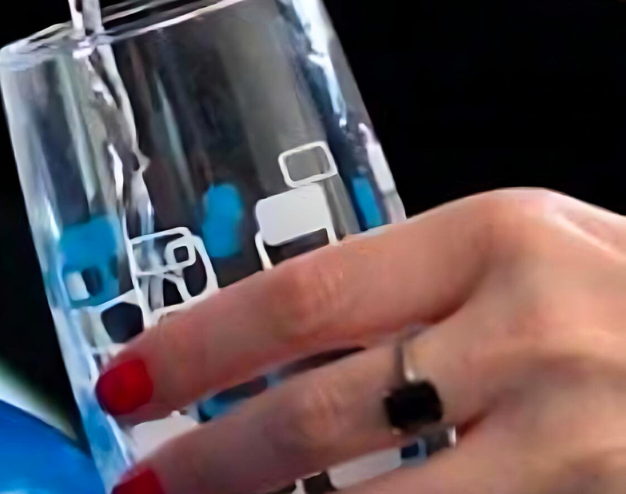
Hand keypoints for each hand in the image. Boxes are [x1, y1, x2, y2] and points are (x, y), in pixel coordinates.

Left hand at [96, 190, 625, 493]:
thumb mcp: (535, 253)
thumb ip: (424, 287)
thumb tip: (275, 346)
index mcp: (495, 235)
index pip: (305, 294)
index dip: (200, 346)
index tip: (126, 381)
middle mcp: (530, 332)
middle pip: (323, 413)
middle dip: (211, 461)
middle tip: (141, 483)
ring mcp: (577, 438)